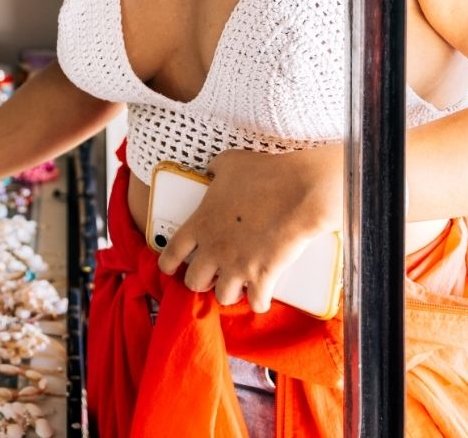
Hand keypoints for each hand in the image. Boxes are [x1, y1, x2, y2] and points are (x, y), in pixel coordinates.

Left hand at [157, 145, 342, 311]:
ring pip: (222, 297)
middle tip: (212, 275)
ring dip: (229, 292)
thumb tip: (213, 170)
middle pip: (194, 282)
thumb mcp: (230, 162)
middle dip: (201, 281)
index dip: (168, 264)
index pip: (172, 253)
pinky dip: (258, 302)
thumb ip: (215, 170)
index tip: (171, 268)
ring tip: (237, 285)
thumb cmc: (264, 173)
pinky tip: (261, 296)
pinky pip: (255, 304)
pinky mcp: (262, 276)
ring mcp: (237, 265)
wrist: (298, 190)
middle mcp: (214, 249)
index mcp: (201, 223)